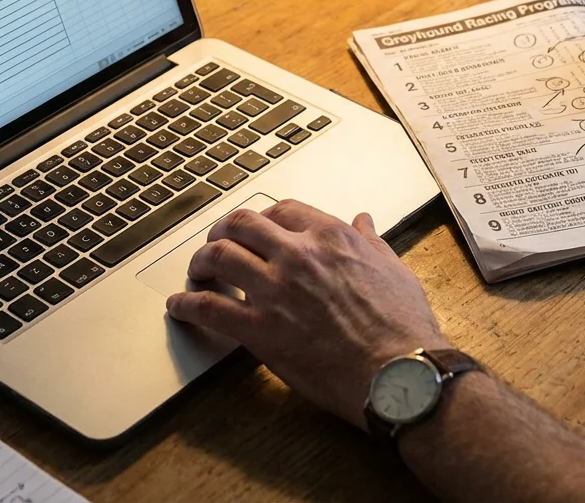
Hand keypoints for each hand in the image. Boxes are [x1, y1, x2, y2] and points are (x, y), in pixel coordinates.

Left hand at [165, 199, 448, 428]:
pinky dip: (187, 305)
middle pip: (242, 224)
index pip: (282, 211)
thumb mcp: (395, 269)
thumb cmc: (404, 327)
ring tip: (197, 271)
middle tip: (217, 244)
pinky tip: (180, 307)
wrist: (400, 373)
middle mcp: (299, 255)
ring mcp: (276, 291)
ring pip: (219, 256)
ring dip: (201, 261)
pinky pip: (209, 308)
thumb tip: (364, 220)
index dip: (262, 219)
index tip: (256, 231)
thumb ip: (372, 241)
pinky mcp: (261, 329)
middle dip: (223, 231)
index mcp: (332, 237)